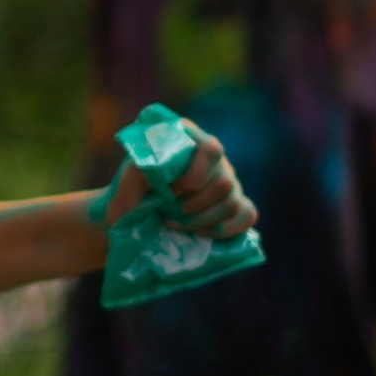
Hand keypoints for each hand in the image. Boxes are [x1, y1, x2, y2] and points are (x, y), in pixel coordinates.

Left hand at [102, 120, 256, 245]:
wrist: (128, 218)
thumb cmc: (129, 193)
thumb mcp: (129, 176)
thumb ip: (144, 164)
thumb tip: (160, 165)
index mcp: (191, 140)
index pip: (211, 150)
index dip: (193, 177)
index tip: (168, 193)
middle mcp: (214, 158)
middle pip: (225, 182)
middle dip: (195, 205)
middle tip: (170, 214)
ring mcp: (228, 182)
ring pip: (233, 202)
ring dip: (203, 220)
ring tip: (178, 225)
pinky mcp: (234, 205)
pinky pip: (248, 214)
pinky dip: (229, 228)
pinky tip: (206, 234)